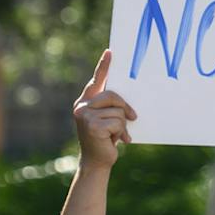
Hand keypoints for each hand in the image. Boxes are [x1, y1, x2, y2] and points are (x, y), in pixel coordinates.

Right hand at [73, 50, 136, 169]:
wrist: (97, 162)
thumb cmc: (105, 139)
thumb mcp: (108, 120)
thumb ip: (111, 108)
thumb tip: (127, 101)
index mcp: (86, 101)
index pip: (96, 80)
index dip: (104, 66)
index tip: (111, 52)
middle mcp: (82, 106)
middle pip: (113, 95)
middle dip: (125, 108)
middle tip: (133, 118)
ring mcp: (85, 115)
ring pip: (118, 111)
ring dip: (123, 125)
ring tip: (116, 135)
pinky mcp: (92, 126)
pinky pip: (118, 122)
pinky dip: (122, 132)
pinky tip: (116, 140)